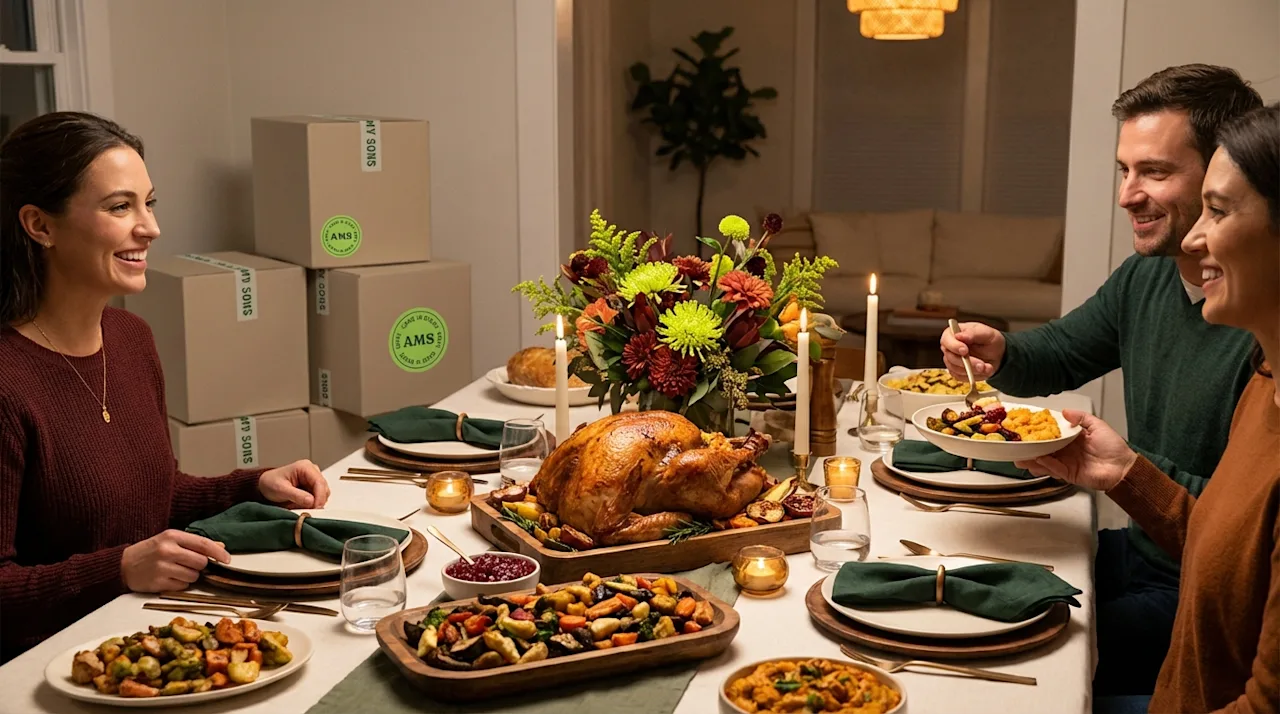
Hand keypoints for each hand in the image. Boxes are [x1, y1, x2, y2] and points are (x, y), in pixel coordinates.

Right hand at [121, 530, 230, 591]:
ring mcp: (162, 567)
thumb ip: (194, 543)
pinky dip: (180, 585)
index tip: (227, 560)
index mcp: (172, 536)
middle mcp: (167, 550)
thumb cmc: (150, 551)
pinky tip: (169, 579)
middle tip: (189, 564)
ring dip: (190, 576)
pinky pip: (182, 587)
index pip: (203, 544)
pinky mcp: (158, 582)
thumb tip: (221, 547)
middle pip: (201, 562)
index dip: (218, 553)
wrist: (122, 565)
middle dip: (200, 566)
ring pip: (193, 576)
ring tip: (176, 571)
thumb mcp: (170, 540)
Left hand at [258, 459, 329, 508]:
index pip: (319, 482)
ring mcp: (313, 479)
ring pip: (323, 493)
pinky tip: (303, 505)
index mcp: (305, 467)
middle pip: (324, 488)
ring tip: (303, 507)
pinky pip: (318, 497)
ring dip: (316, 503)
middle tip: (309, 511)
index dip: (320, 497)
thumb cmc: (270, 483)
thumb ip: (296, 495)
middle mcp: (312, 471)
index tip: (316, 508)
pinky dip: (313, 503)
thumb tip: (312, 501)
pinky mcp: (312, 487)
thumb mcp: (280, 490)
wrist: (265, 485)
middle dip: (318, 501)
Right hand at [940, 322, 1005, 380]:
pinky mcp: (956, 372)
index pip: (946, 340)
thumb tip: (959, 336)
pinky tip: (985, 371)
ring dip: (972, 371)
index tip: (965, 350)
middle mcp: (949, 348)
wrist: (997, 354)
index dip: (954, 346)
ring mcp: (952, 361)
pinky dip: (974, 376)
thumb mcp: (986, 333)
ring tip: (986, 367)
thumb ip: (973, 333)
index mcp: (952, 334)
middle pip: (950, 357)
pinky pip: (961, 377)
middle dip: (967, 363)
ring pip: (956, 369)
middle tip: (981, 365)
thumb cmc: (989, 340)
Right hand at [1014, 410, 1138, 490]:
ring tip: (1019, 456)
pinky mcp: (1068, 474)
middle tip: (1017, 443)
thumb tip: (1065, 411)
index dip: (1040, 430)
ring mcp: (1066, 463)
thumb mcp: (1098, 426)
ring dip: (1031, 458)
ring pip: (1044, 460)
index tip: (1028, 426)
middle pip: (1043, 448)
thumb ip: (1081, 417)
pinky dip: (1044, 465)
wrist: (1123, 468)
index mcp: (1072, 439)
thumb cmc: (1114, 448)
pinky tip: (1036, 460)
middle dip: (1030, 447)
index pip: (1052, 434)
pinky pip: (1053, 469)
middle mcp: (1066, 451)